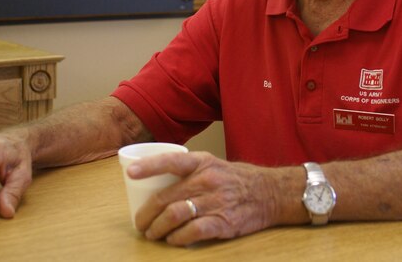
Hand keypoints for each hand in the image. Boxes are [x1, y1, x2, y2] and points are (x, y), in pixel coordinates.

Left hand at [129, 152, 289, 245]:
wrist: (270, 193)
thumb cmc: (237, 179)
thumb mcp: (214, 165)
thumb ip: (189, 172)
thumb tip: (157, 183)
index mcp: (203, 163)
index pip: (171, 161)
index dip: (149, 167)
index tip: (130, 173)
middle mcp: (207, 180)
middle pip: (166, 198)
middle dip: (147, 214)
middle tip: (140, 223)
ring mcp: (215, 202)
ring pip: (175, 215)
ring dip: (158, 228)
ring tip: (153, 234)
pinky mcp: (223, 222)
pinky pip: (192, 232)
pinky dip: (177, 238)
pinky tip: (173, 240)